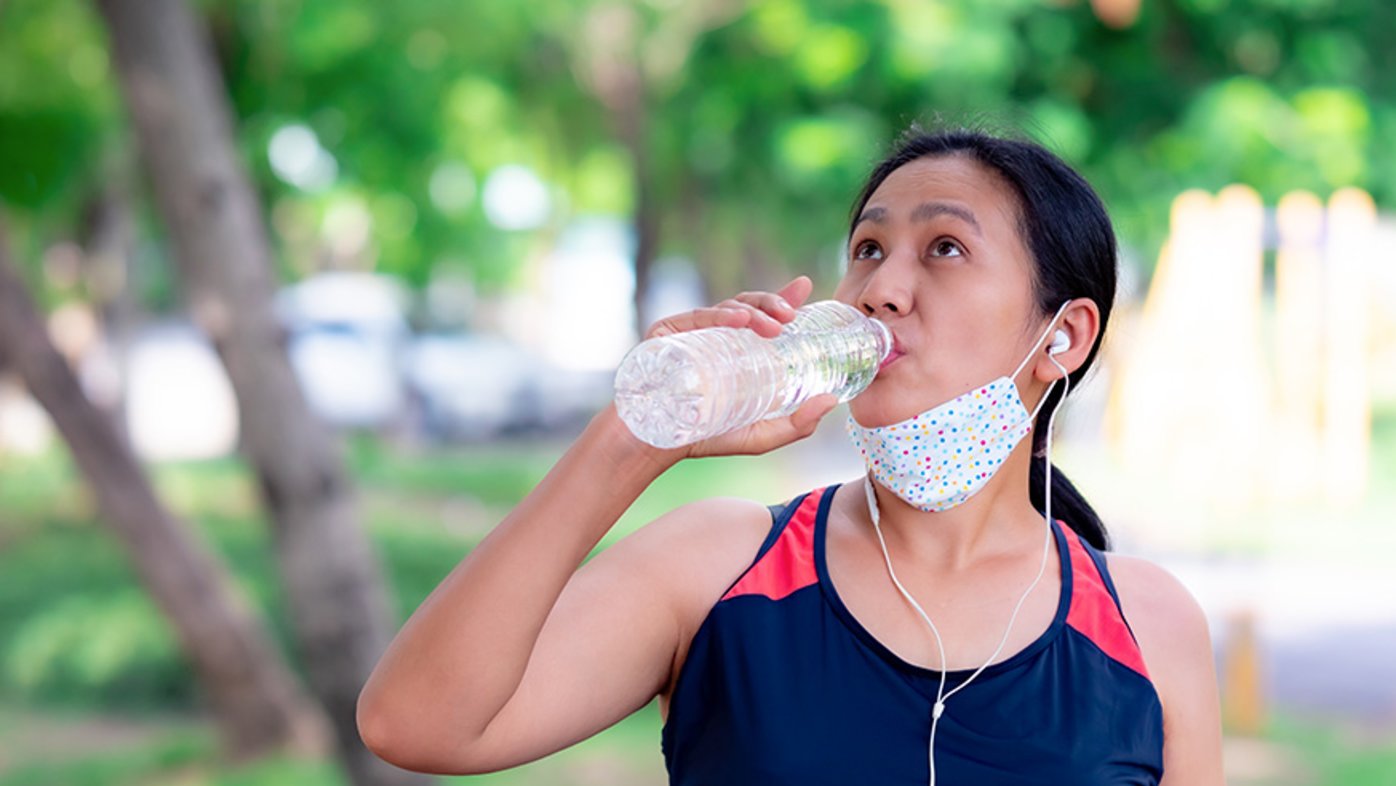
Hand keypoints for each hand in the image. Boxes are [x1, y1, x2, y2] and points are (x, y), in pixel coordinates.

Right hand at [635, 276, 840, 460]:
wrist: (654, 444)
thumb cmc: (705, 436)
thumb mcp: (761, 435)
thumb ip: (798, 424)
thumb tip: (832, 401)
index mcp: (737, 351)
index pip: (763, 317)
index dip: (784, 298)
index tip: (804, 285)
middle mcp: (716, 336)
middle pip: (749, 307)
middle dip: (773, 304)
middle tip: (791, 318)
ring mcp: (692, 332)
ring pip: (727, 308)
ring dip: (754, 311)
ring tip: (773, 326)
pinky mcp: (667, 332)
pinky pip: (696, 317)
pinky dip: (719, 315)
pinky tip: (739, 319)